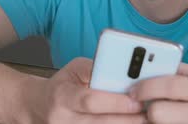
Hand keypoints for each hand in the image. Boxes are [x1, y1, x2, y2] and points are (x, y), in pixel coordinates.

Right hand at [23, 57, 145, 123]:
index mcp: (62, 97)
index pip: (90, 101)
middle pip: (101, 123)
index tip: (137, 100)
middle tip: (149, 113)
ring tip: (145, 119)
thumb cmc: (61, 85)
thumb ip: (97, 69)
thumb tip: (124, 73)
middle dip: (128, 119)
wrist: (37, 107)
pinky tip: (130, 123)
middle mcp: (64, 120)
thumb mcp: (74, 69)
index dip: (115, 102)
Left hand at [129, 63, 187, 123]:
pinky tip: (163, 121)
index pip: (170, 86)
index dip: (147, 87)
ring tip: (153, 114)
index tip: (133, 89)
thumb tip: (146, 66)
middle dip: (147, 109)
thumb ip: (176, 69)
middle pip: (159, 114)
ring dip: (150, 121)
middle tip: (141, 106)